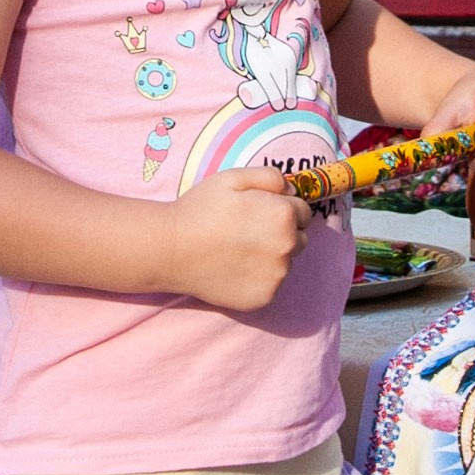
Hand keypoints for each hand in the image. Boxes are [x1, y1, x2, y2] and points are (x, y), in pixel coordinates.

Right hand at [165, 168, 311, 309]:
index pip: (303, 212)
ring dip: (271, 257)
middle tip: (248, 232)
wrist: (171, 250)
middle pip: (300, 238)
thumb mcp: (233, 177)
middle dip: (282, 233)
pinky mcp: (264, 297)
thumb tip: (292, 191)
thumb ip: (270, 176)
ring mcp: (277, 276)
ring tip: (238, 251)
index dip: (281, 208)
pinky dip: (259, 278)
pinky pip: (271, 284)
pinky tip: (234, 269)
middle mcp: (288, 247)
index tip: (259, 212)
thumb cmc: (200, 209)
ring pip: (285, 263)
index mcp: (284, 215)